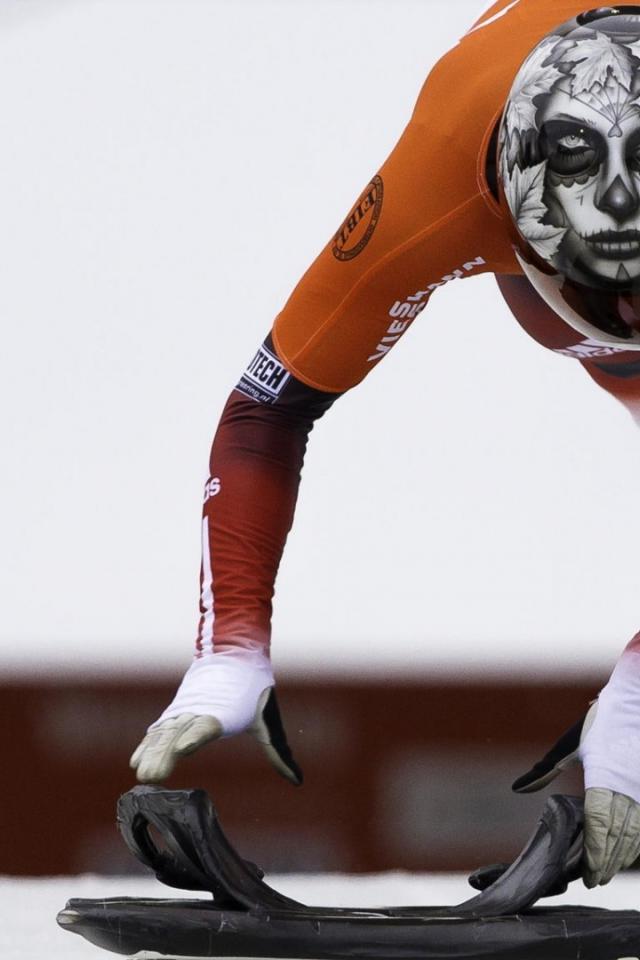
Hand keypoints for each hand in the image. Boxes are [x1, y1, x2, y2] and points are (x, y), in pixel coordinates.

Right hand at [130, 648, 301, 784]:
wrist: (235, 653)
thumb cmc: (254, 690)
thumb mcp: (269, 722)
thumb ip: (278, 752)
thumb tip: (297, 780)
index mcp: (225, 712)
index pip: (207, 725)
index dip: (194, 737)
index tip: (181, 749)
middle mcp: (201, 710)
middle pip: (180, 733)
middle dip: (165, 755)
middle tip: (152, 777)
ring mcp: (185, 709)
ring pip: (166, 732)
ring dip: (152, 753)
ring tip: (142, 775)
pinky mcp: (177, 710)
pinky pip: (159, 728)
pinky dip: (147, 743)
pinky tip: (137, 761)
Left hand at [513, 687, 639, 886]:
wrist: (635, 703)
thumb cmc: (600, 723)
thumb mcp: (569, 745)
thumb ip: (544, 770)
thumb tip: (517, 789)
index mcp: (603, 779)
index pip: (599, 825)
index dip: (594, 851)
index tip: (587, 872)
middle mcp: (627, 790)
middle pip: (618, 836)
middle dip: (606, 861)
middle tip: (594, 880)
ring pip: (635, 833)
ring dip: (622, 855)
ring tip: (607, 871)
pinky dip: (636, 840)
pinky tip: (627, 850)